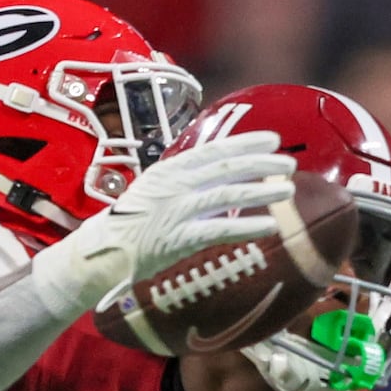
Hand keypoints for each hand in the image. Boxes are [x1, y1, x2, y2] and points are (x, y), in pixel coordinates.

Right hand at [31, 131, 296, 313]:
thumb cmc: (133, 223)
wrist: (101, 253)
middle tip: (289, 162)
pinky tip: (269, 226)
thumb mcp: (156, 192)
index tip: (272, 138)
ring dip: (260, 191)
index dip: (245, 142)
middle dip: (261, 162)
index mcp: (168, 170)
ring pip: (226, 195)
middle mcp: (172, 185)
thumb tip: (225, 177)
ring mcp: (174, 211)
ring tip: (287, 191)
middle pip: (225, 167)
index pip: (212, 149)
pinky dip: (246, 227)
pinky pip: (219, 230)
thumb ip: (187, 183)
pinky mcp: (176, 239)